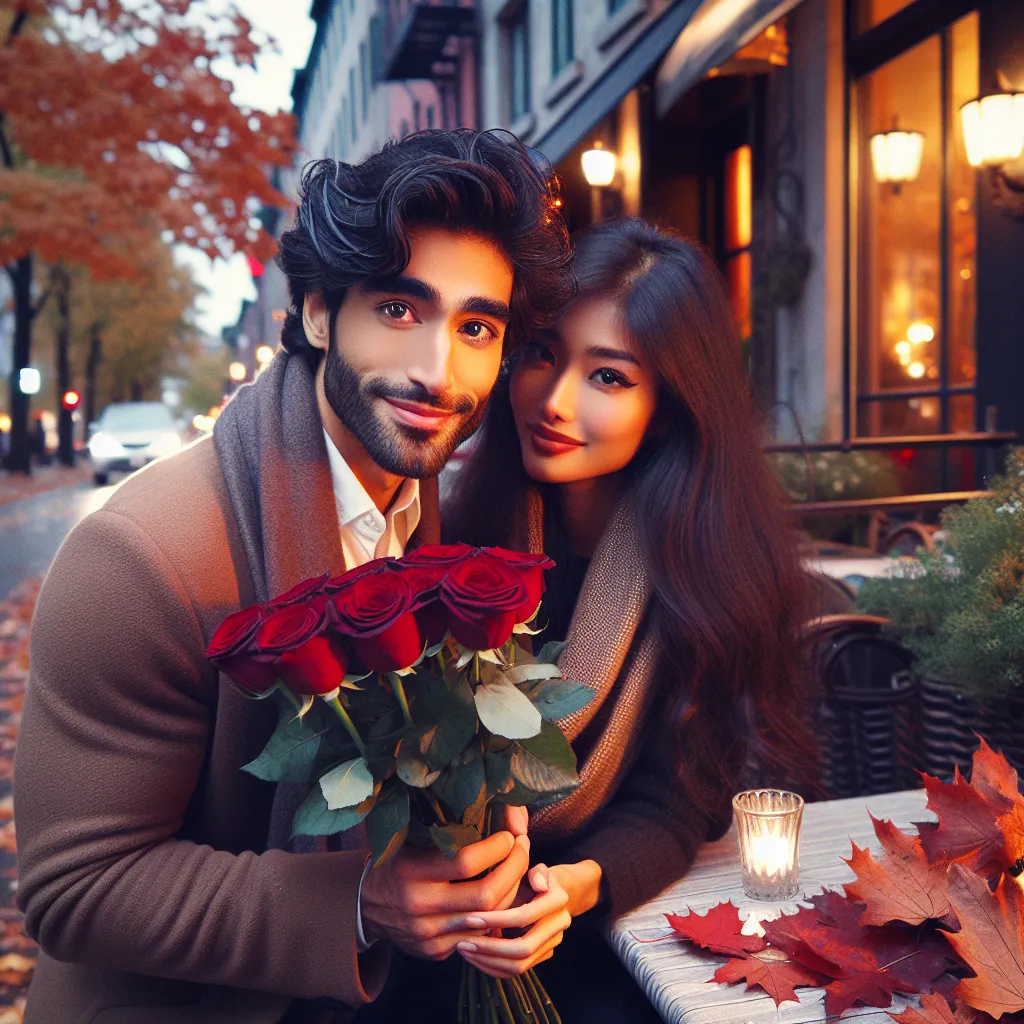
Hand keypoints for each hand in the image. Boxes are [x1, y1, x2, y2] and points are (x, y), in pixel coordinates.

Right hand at [360, 831, 530, 960]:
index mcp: (410, 871)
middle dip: (515, 869)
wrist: (367, 906)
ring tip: (519, 868)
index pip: (466, 861)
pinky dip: (496, 915)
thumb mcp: (409, 837)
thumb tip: (487, 804)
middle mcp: (419, 905)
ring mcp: (428, 934)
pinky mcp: (436, 951)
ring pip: (488, 919)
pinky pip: (478, 936)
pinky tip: (504, 894)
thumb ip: (441, 825)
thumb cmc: (397, 861)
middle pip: (485, 895)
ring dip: (513, 891)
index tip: (509, 835)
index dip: (496, 848)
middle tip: (523, 848)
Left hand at [454, 859, 602, 977]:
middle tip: (462, 942)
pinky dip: (492, 967)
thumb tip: (539, 884)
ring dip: (488, 961)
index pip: (524, 916)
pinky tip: (473, 956)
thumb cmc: (533, 876)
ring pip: (518, 966)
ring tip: (463, 948)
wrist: (549, 891)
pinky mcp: (540, 957)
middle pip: (523, 949)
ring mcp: (551, 945)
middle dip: (489, 948)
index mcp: (558, 901)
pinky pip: (515, 971)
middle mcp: (559, 926)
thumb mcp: (535, 867)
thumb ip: (537, 872)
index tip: (469, 918)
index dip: (496, 919)